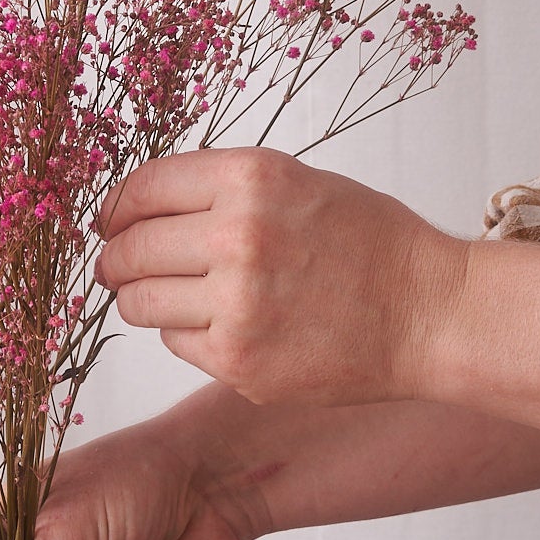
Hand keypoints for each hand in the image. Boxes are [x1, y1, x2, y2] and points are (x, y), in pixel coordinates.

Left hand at [93, 146, 466, 408]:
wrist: (430, 314)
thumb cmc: (372, 246)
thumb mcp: (299, 183)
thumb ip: (222, 190)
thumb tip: (138, 209)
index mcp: (252, 178)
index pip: (142, 189)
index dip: (116, 209)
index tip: (109, 223)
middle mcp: (238, 235)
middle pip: (129, 249)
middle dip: (117, 260)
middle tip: (119, 268)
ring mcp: (236, 303)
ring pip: (139, 302)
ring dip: (142, 299)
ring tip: (169, 297)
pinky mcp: (239, 361)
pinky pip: (176, 343)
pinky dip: (187, 335)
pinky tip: (224, 325)